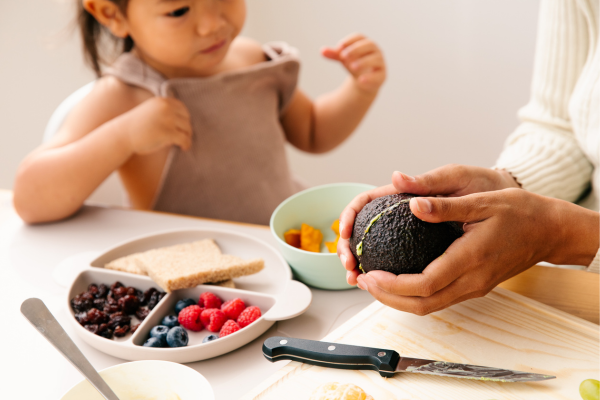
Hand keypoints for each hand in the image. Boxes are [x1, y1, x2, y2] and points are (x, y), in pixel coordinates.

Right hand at [122, 97, 191, 154]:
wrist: (122, 135)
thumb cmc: (136, 126)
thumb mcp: (150, 111)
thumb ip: (164, 111)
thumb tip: (184, 120)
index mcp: (162, 101)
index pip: (182, 108)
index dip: (185, 119)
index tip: (183, 127)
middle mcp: (166, 107)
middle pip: (187, 118)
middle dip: (187, 128)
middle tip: (185, 137)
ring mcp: (167, 119)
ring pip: (187, 128)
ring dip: (188, 137)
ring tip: (184, 144)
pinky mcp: (167, 132)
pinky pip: (184, 138)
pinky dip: (187, 144)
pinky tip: (184, 148)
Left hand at [322, 33, 385, 93]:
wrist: (364, 80)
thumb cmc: (354, 63)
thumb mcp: (343, 58)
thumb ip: (334, 54)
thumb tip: (322, 51)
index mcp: (365, 43)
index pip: (359, 37)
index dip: (350, 40)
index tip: (339, 47)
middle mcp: (375, 51)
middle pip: (369, 45)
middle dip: (356, 49)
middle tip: (343, 56)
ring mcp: (380, 63)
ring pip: (375, 59)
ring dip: (363, 62)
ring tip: (352, 67)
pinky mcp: (382, 76)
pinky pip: (378, 75)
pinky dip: (369, 78)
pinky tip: (360, 80)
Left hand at [347, 189, 597, 314]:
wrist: (549, 230)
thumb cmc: (519, 212)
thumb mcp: (481, 200)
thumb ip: (444, 205)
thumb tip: (410, 202)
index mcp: (470, 259)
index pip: (424, 285)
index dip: (392, 285)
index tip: (369, 275)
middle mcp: (472, 281)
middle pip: (423, 304)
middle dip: (388, 297)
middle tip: (362, 281)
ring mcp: (474, 287)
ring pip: (430, 306)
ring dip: (399, 299)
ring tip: (373, 282)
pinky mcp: (475, 286)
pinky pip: (439, 298)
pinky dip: (414, 294)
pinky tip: (399, 280)